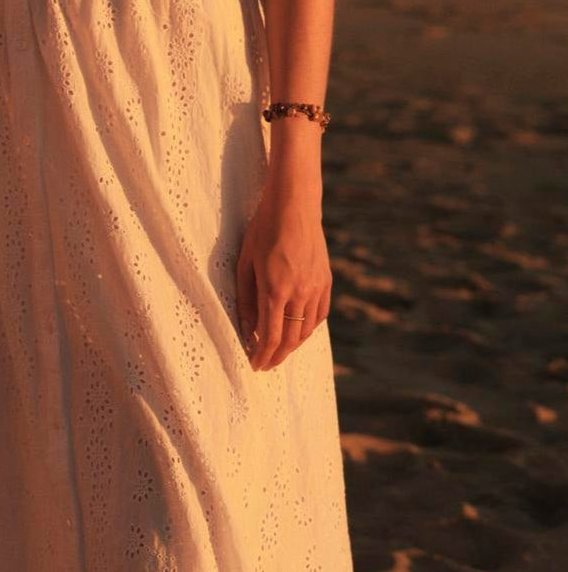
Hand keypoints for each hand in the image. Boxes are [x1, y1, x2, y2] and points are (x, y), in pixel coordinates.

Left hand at [235, 185, 331, 370]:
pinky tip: (297, 332)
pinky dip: (307, 329)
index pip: (270, 336)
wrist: (295, 206)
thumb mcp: (245, 262)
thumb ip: (245, 298)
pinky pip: (319, 316)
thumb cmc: (263, 230)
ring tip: (279, 352)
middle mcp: (299, 293)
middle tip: (265, 365)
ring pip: (306, 331)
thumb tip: (246, 329)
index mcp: (275, 290)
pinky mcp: (325, 282)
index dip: (262, 355)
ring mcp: (315, 288)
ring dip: (292, 347)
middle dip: (276, 357)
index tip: (254, 365)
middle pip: (290, 340)